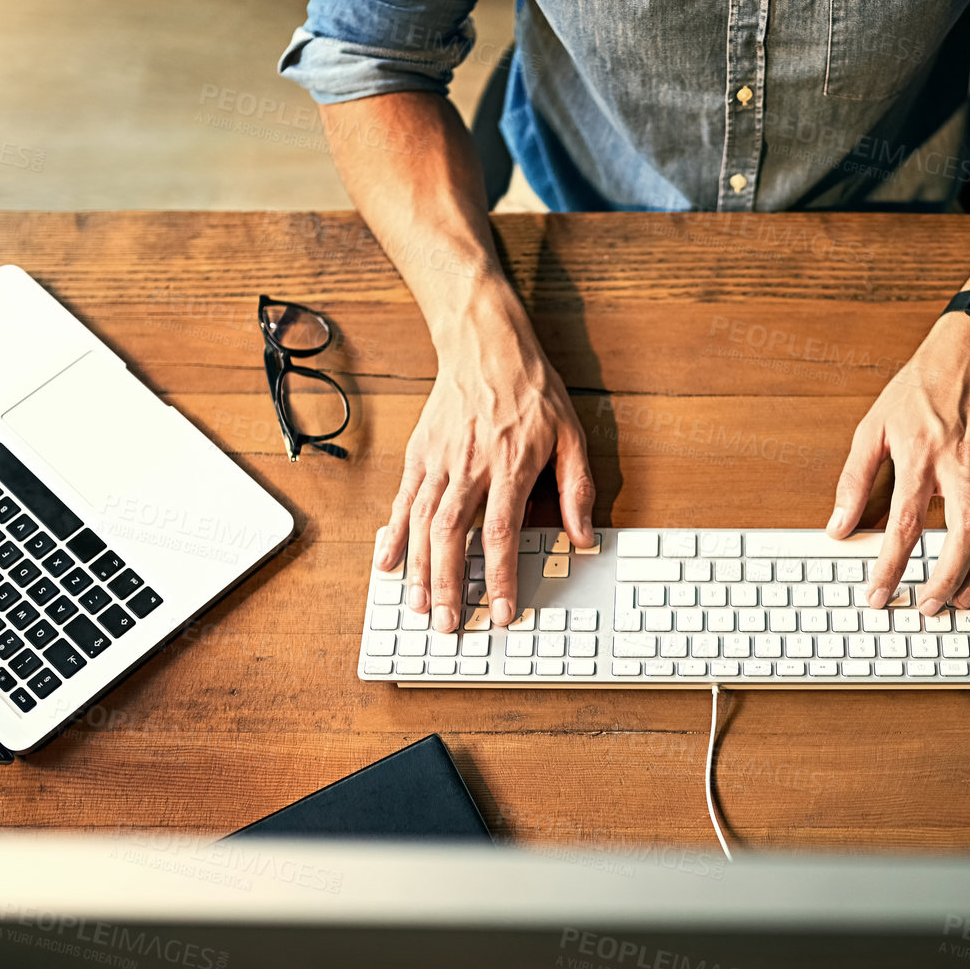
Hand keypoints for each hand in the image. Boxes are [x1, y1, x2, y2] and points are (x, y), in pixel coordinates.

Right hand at [374, 287, 594, 631]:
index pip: (501, 534)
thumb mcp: (570, 432)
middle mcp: (469, 467)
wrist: (485, 343)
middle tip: (447, 625)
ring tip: (417, 607)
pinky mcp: (419, 454)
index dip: (498, 578)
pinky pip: (402, 501)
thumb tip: (582, 534)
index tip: (499, 611)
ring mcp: (439, 461)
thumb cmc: (531, 388)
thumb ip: (576, 486)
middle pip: (452, 537)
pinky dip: (393, 535)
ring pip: (422, 525)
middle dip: (447, 586)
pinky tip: (387, 564)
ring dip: (418, 570)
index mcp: (510, 465)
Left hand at [827, 313, 969, 612]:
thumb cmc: (920, 388)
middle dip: (947, 578)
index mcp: (921, 453)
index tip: (878, 594)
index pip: (904, 522)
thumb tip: (838, 526)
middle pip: (963, 532)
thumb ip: (854, 479)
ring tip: (962, 601)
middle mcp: (963, 463)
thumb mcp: (873, 426)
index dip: (891, 565)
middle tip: (930, 607)